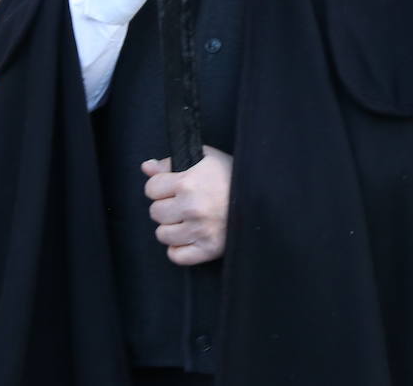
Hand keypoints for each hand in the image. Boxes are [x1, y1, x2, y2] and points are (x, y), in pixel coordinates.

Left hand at [142, 145, 232, 265]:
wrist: (265, 198)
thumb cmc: (232, 175)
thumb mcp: (204, 158)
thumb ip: (172, 162)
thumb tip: (147, 167)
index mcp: (188, 182)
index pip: (151, 188)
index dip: (159, 186)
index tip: (171, 187)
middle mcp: (192, 208)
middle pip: (155, 212)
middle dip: (165, 206)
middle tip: (181, 204)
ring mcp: (200, 230)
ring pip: (162, 235)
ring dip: (170, 228)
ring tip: (185, 220)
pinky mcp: (209, 249)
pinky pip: (177, 256)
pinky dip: (179, 249)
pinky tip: (188, 237)